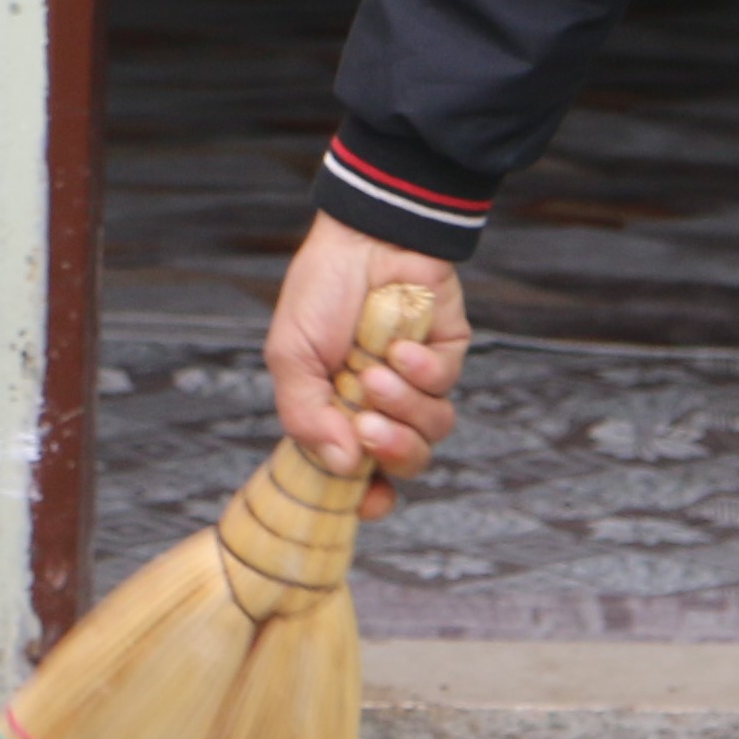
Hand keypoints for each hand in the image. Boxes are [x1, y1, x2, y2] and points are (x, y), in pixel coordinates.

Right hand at [268, 217, 467, 491]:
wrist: (359, 235)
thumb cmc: (319, 294)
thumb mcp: (291, 358)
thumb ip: (307, 416)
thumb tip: (341, 466)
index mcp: (343, 415)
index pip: (366, 476)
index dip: (370, 497)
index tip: (366, 502)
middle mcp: (386, 406)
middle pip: (409, 461)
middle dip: (392, 452)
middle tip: (367, 426)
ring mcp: (419, 381)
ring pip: (434, 429)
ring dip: (403, 407)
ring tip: (375, 373)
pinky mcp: (447, 351)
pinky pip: (446, 383)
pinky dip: (420, 370)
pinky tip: (398, 346)